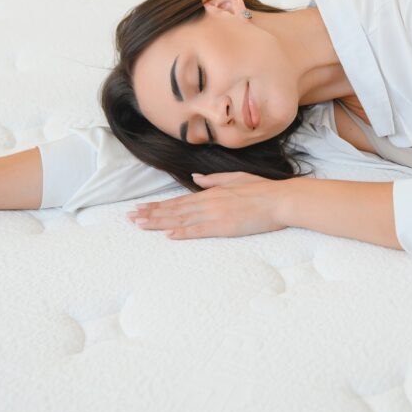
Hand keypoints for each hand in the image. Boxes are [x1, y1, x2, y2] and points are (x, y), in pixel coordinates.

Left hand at [128, 171, 288, 239]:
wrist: (281, 199)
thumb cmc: (263, 189)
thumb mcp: (236, 178)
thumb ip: (214, 179)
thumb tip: (196, 177)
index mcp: (211, 192)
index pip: (178, 201)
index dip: (158, 206)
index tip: (141, 209)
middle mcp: (209, 202)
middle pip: (174, 209)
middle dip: (151, 214)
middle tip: (130, 218)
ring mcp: (216, 214)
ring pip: (181, 219)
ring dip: (159, 222)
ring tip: (140, 225)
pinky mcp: (225, 226)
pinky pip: (200, 230)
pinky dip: (183, 232)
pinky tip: (168, 234)